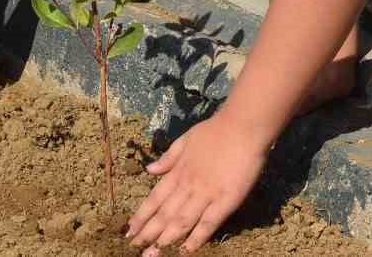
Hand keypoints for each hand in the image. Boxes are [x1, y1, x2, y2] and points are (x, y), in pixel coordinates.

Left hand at [125, 115, 267, 254]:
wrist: (243, 126)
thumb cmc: (215, 131)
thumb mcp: (186, 140)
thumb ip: (168, 158)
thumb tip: (149, 170)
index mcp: (178, 171)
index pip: (154, 198)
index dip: (141, 216)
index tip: (129, 231)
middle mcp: (188, 185)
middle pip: (164, 214)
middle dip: (148, 233)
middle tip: (134, 248)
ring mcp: (206, 194)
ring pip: (181, 221)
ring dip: (166, 239)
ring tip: (153, 254)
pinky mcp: (226, 200)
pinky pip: (208, 223)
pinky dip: (196, 238)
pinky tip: (186, 250)